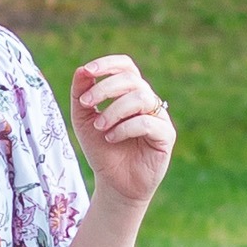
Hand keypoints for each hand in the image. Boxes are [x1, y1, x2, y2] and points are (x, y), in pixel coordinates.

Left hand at [70, 54, 174, 206]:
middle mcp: (147, 100)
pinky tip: (111, 138)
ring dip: (114, 110)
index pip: (126, 66)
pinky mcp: (166, 135)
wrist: (113, 183)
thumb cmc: (101, 149)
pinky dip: (125, 128)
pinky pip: (148, 122)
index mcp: (129, 92)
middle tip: (86, 104)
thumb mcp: (83, 120)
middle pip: (131, 79)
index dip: (108, 64)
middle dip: (105, 88)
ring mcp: (158, 117)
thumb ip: (81, 95)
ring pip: (141, 97)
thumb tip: (82, 70)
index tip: (88, 72)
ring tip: (99, 127)